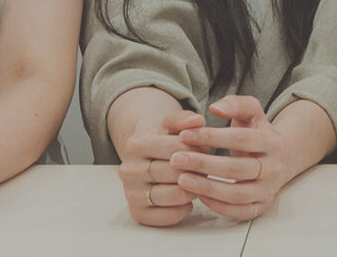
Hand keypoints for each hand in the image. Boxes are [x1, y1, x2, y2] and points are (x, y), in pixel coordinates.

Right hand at [115, 109, 203, 226]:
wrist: (142, 157)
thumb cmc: (162, 140)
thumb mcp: (171, 124)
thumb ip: (184, 119)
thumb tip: (197, 121)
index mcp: (137, 144)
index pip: (177, 148)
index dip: (198, 150)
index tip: (206, 150)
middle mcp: (129, 169)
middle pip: (176, 173)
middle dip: (198, 171)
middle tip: (207, 170)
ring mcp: (131, 193)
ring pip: (174, 195)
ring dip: (193, 191)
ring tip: (198, 183)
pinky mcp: (138, 213)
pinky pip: (169, 216)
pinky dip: (183, 209)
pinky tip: (187, 199)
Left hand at [173, 95, 306, 220]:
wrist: (281, 158)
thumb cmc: (257, 134)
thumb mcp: (252, 113)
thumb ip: (236, 104)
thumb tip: (216, 107)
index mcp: (272, 142)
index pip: (240, 139)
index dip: (211, 137)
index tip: (184, 135)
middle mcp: (274, 168)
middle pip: (236, 168)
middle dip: (203, 164)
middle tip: (175, 159)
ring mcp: (269, 190)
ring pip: (237, 194)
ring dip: (207, 188)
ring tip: (182, 180)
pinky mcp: (262, 206)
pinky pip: (239, 212)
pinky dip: (218, 206)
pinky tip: (199, 196)